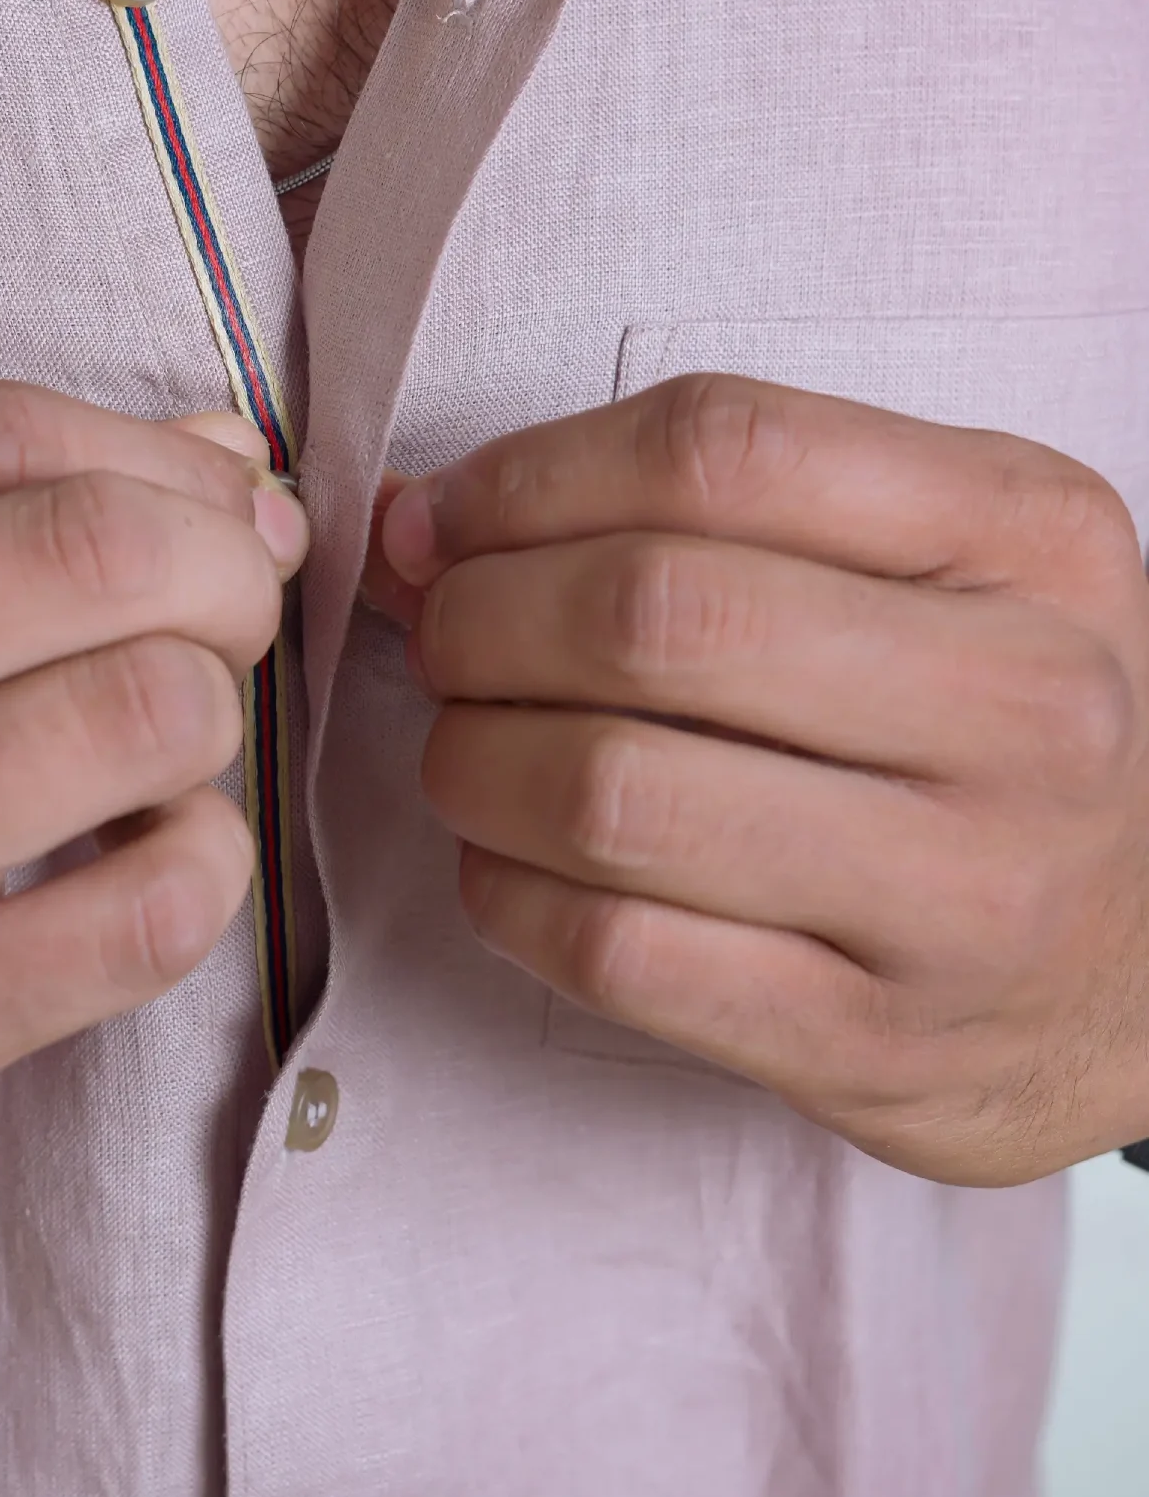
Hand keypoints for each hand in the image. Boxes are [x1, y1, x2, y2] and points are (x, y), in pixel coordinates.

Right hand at [0, 385, 305, 1299]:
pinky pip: (150, 904)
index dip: (160, 460)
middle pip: (90, 549)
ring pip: (144, 711)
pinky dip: (205, 866)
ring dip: (210, 724)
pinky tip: (151, 864)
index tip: (222, 501)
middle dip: (224, 572)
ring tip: (163, 758)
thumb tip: (205, 446)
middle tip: (230, 621)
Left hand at [375, 374, 1148, 1185]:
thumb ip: (705, 506)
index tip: (453, 515)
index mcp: (1034, 538)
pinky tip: (515, 864)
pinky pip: (614, 952)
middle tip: (445, 634)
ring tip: (471, 750)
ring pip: (608, 792)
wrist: (1141, 972)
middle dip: (481, 615)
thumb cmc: (987, 729)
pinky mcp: (874, 1045)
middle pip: (653, 614)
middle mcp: (1026, 709)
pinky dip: (506, 894)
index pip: (726, 451)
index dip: (533, 476)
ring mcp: (959, 895)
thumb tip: (420, 517)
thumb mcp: (929, 557)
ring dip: (473, 758)